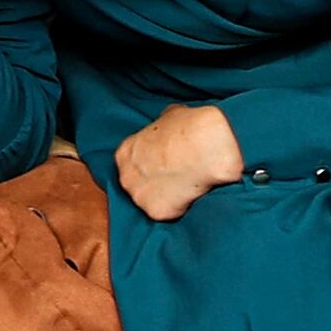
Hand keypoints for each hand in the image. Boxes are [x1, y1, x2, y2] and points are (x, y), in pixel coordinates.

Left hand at [112, 100, 246, 222]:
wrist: (205, 146)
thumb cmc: (188, 128)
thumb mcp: (169, 117)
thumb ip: (162, 127)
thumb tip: (170, 124)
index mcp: (125, 153)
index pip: (131, 164)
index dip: (150, 164)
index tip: (164, 164)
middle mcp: (126, 177)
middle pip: (137, 186)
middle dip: (154, 183)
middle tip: (176, 177)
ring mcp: (139, 197)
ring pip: (152, 202)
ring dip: (166, 198)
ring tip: (186, 187)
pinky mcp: (156, 212)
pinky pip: (168, 213)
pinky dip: (180, 208)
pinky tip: (192, 196)